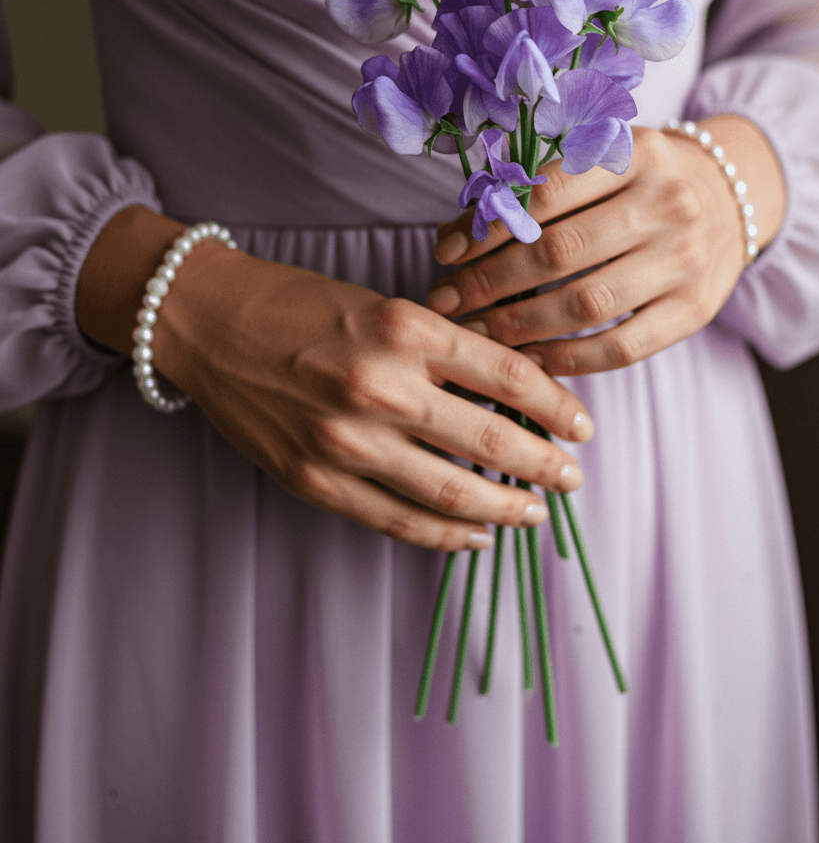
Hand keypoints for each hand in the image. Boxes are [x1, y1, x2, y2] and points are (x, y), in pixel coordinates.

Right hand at [77, 207, 593, 549]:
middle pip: (491, 440)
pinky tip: (477, 536)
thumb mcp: (384, 305)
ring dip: (506, 510)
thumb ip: (445, 349)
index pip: (509, 375)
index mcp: (406, 329)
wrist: (209, 323)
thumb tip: (515, 395)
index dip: (557, 406)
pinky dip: (447, 536)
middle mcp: (380, 385)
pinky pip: (399, 521)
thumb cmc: (303, 307)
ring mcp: (345, 441)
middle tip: (572, 477)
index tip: (583, 426)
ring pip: (452, 493)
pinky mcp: (315, 481)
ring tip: (534, 513)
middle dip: (545, 465)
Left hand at [425, 116, 785, 375]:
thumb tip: (452, 240)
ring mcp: (686, 260)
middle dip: (489, 283)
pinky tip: (528, 359)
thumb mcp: (600, 159)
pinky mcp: (696, 310)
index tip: (444, 253)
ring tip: (474, 333)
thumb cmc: (641, 179)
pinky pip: (620, 347)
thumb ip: (533, 189)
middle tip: (445, 300)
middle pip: (559, 253)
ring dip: (517, 326)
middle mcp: (667, 203)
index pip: (545, 194)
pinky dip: (565, 358)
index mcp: (636, 153)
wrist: (735, 196)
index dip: (486, 228)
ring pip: (585, 305)